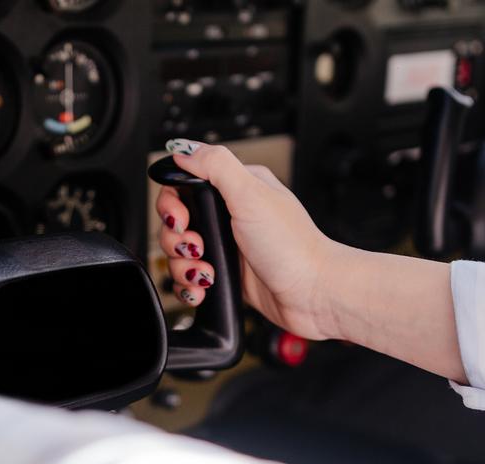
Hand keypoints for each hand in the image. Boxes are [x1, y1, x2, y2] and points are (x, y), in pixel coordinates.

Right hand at [156, 139, 348, 339]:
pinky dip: (190, 285)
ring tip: (205, 272)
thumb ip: (216, 165)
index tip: (180, 219)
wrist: (312, 295)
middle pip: (175, 221)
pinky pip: (191, 277)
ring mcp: (226, 246)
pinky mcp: (225, 273)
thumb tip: (183, 147)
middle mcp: (230, 215)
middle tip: (196, 247)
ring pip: (180, 252)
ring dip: (183, 266)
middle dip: (176, 239)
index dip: (172, 204)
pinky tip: (203, 287)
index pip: (184, 184)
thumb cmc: (293, 247)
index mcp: (237, 188)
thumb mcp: (251, 195)